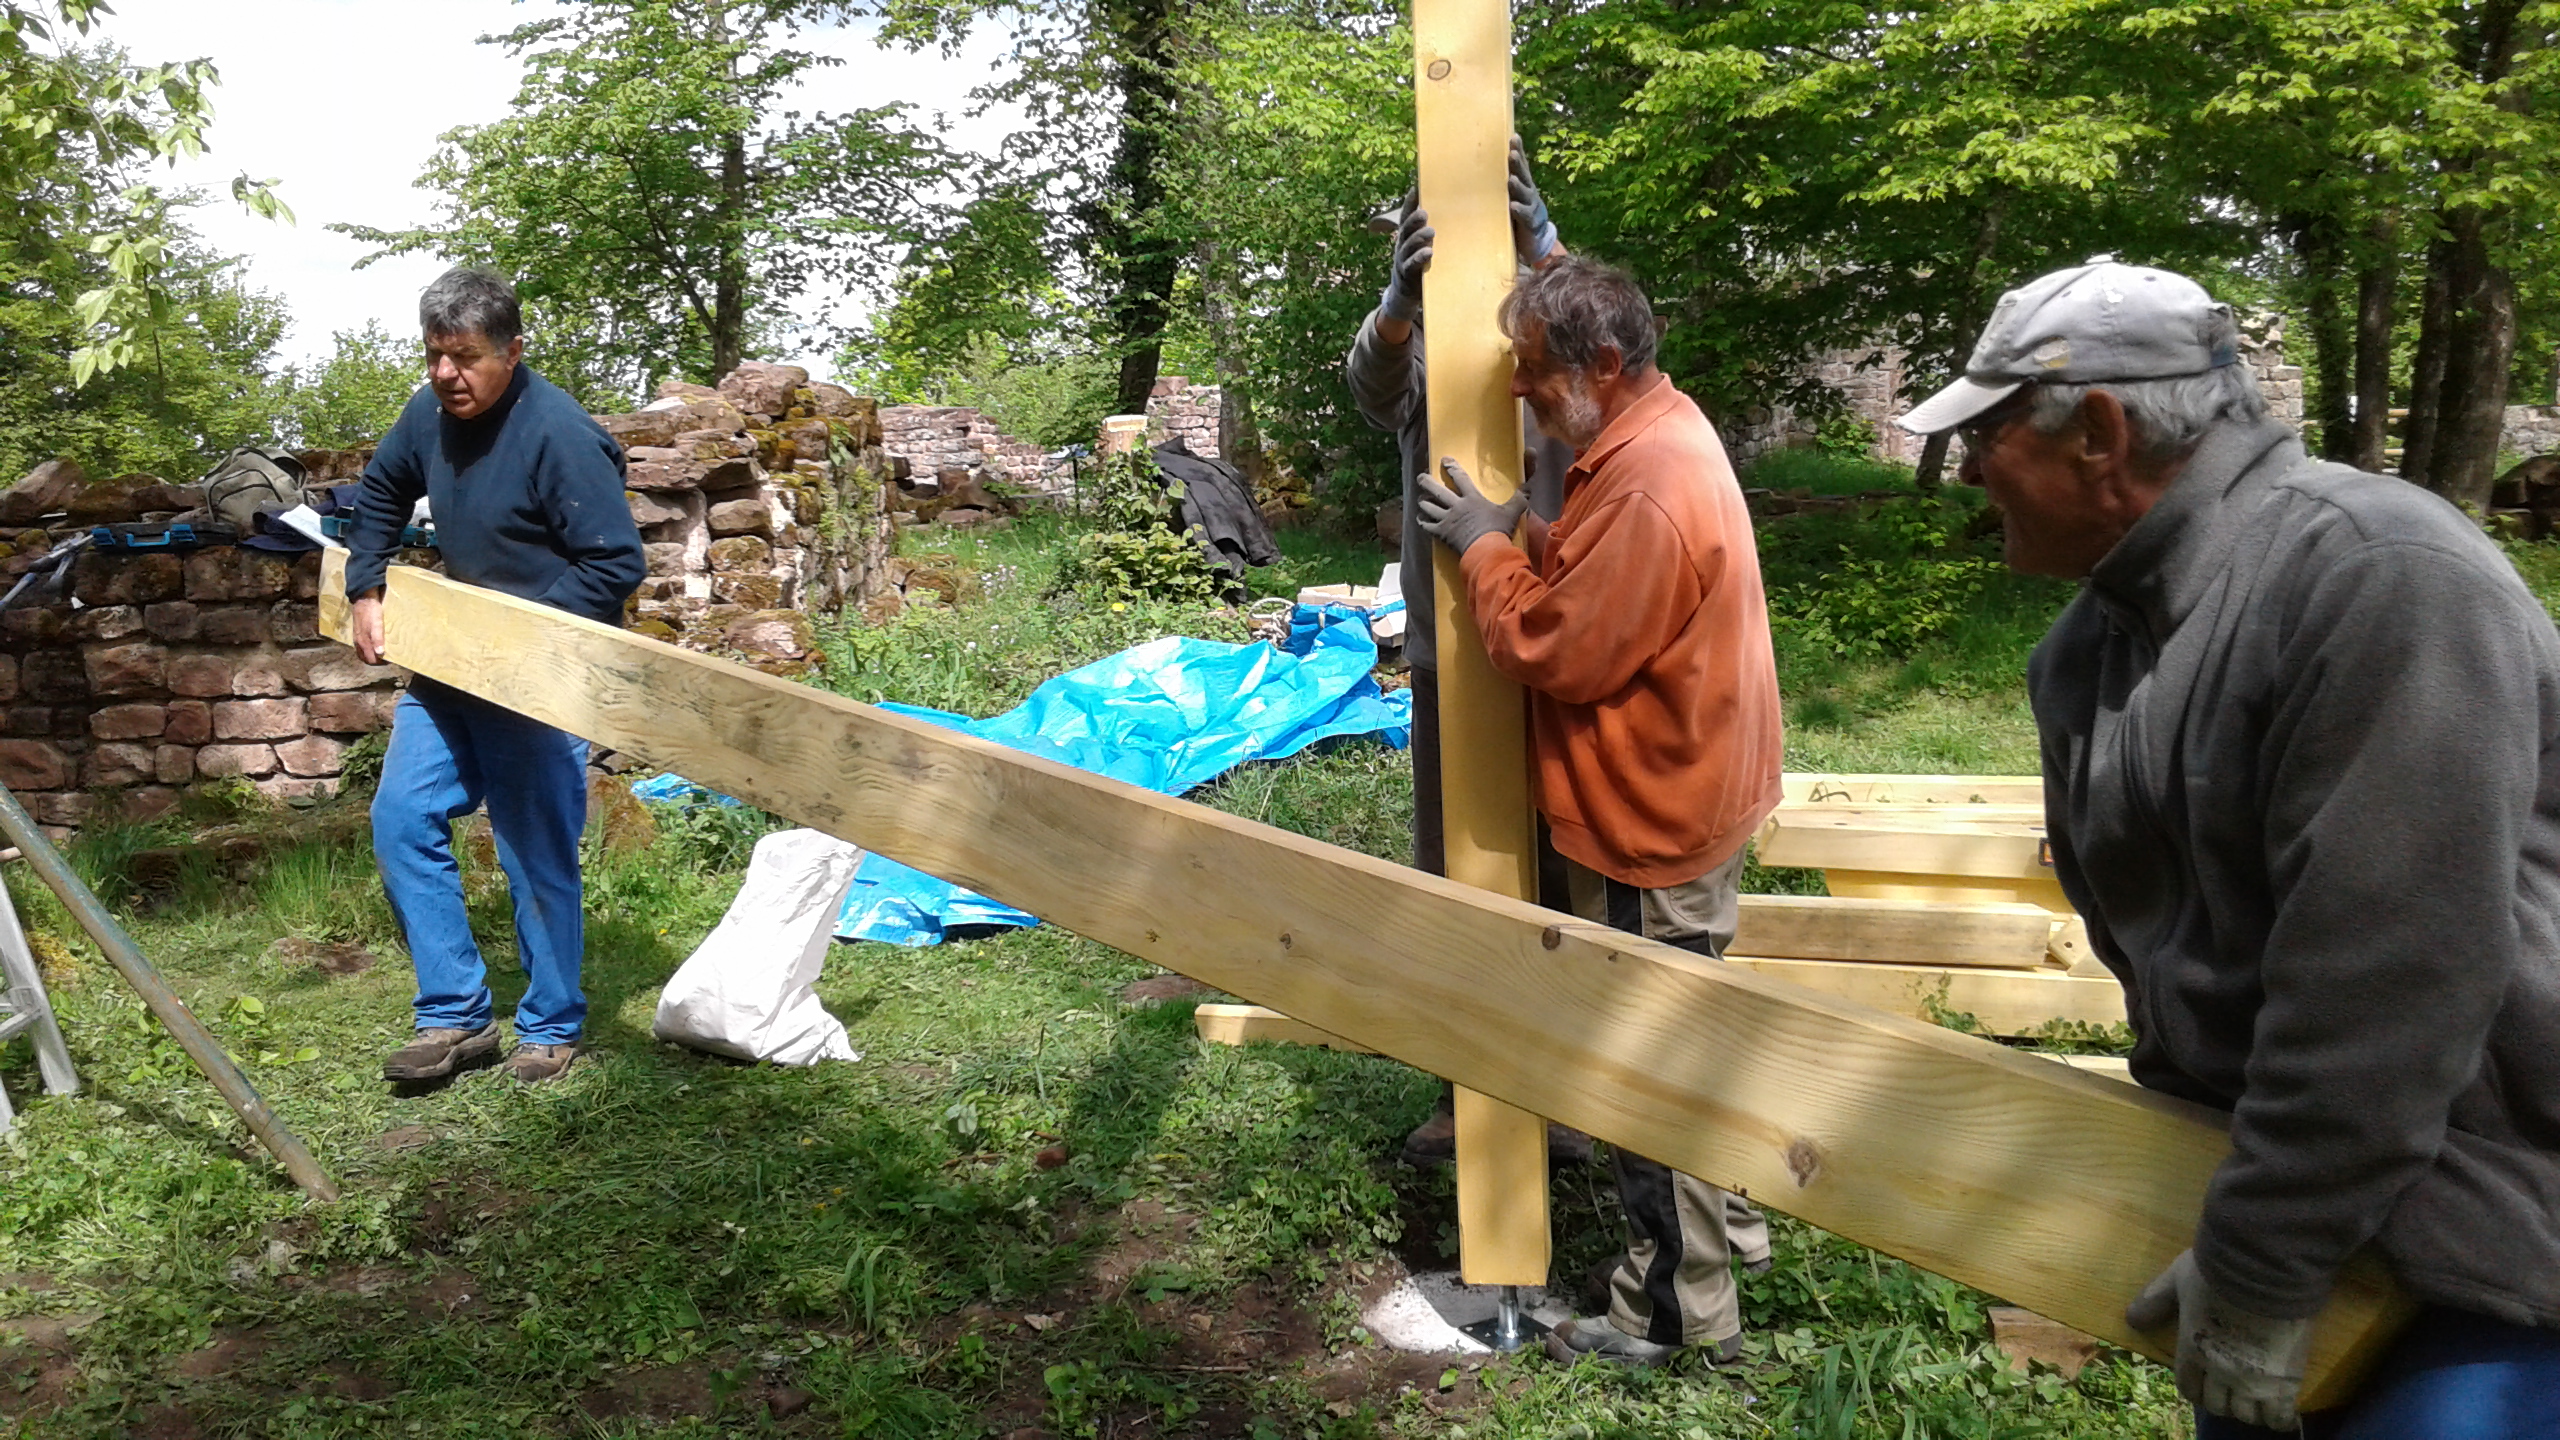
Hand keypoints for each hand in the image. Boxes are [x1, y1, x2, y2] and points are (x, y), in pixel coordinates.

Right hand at [351, 590, 386, 665]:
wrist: (363, 600)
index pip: (371, 660)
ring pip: (363, 654)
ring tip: (382, 653)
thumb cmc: (372, 612)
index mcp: (363, 642)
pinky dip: (367, 650)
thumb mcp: (377, 624)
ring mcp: (357, 638)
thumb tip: (379, 653)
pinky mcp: (357, 633)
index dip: (380, 663)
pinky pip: (361, 647)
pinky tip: (374, 646)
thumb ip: (377, 638)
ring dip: (371, 656)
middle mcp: (358, 642)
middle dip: (376, 661)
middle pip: (366, 659)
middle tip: (387, 658)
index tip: (389, 660)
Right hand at [1380, 187, 1432, 325]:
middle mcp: (1402, 244)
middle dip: (1414, 219)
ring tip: (1430, 231)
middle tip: (1425, 212)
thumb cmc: (1420, 262)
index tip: (1417, 188)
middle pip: (1406, 228)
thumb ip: (1429, 229)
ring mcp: (1403, 259)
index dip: (1410, 202)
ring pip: (1408, 246)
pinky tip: (1428, 252)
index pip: (1406, 215)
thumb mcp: (1422, 244)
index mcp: (1406, 234)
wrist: (1406, 291)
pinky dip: (1419, 258)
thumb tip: (1450, 209)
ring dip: (1418, 237)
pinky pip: (1411, 265)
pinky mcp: (1407, 275)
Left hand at [1416, 457, 1526, 556]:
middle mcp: (1456, 506)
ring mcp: (1447, 519)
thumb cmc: (1499, 529)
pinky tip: (1420, 519)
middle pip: (1437, 490)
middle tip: (1420, 477)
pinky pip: (1427, 525)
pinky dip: (1423, 521)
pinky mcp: (1442, 534)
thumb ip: (1521, 496)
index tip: (1444, 460)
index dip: (1451, 467)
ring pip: (1429, 507)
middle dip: (1427, 482)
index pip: (1459, 477)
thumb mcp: (1514, 510)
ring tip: (1421, 499)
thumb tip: (1528, 484)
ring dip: (1424, 502)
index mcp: (1472, 497)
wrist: (1486, 550)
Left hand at [1509, 135, 1558, 267]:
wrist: (1533, 241)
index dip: (1518, 150)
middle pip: (1523, 176)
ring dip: (1518, 186)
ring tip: (1511, 179)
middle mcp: (1528, 192)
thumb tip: (1476, 169)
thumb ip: (1497, 186)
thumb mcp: (1508, 198)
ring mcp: (1531, 207)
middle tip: (1512, 154)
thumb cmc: (1515, 216)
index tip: (1514, 137)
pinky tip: (1514, 206)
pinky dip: (1519, 211)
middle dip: (1518, 165)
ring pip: (1524, 194)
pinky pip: (1525, 216)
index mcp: (1522, 184)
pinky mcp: (1530, 223)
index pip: (1520, 165)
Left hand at [2126, 1250, 2315, 1429]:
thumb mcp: (2177, 1278)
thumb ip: (2155, 1299)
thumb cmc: (2217, 1271)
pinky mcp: (2285, 1380)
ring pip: (2246, 1413)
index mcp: (2191, 1349)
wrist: (2265, 1270)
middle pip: (2217, 1404)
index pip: (2188, 1387)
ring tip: (2256, 1399)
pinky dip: (2278, 1418)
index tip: (2203, 1386)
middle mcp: (2219, 1371)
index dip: (2195, 1389)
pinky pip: (2279, 1415)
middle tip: (2231, 1391)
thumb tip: (2132, 1320)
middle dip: (2221, 1400)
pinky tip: (2281, 1414)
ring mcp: (2252, 1379)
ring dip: (2248, 1409)